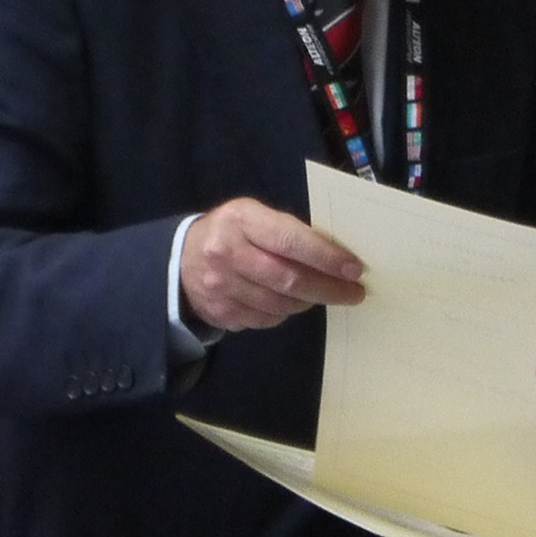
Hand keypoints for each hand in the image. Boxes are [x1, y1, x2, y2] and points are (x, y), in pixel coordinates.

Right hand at [179, 199, 365, 333]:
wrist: (181, 259)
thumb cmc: (232, 232)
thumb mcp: (254, 217)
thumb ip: (287, 231)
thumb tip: (335, 256)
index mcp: (241, 220)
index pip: (290, 240)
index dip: (325, 256)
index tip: (353, 269)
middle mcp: (227, 253)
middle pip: (288, 279)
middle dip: (328, 288)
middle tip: (354, 293)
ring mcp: (221, 286)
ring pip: (280, 304)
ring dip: (309, 302)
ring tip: (325, 294)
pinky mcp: (221, 312)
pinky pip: (266, 319)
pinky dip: (285, 313)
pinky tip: (293, 302)